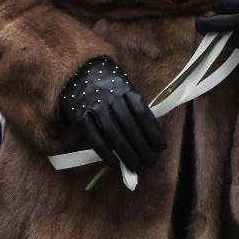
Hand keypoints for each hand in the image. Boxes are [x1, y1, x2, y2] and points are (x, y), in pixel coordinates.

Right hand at [60, 57, 166, 172]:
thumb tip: (149, 136)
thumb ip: (134, 107)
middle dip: (142, 147)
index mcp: (126, 89)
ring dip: (126, 152)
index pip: (142, 114)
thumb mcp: (124, 87)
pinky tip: (115, 162)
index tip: (160, 148)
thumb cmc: (108, 84)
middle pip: (129, 126)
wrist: (78, 72)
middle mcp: (111, 96)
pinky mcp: (80, 116)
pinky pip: (94, 136)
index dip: (153, 133)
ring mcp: (95, 106)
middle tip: (150, 162)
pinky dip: (105, 151)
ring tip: (135, 166)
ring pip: (113, 132)